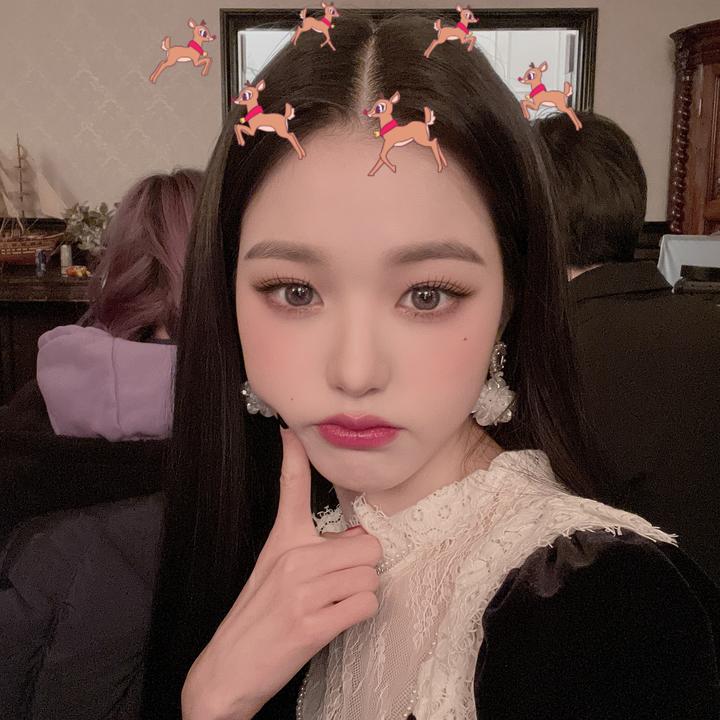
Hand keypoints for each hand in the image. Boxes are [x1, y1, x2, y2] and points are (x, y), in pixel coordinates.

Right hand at [181, 427, 382, 719]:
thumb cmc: (256, 617)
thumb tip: (359, 535)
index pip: (291, 486)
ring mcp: (302, 592)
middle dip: (363, 566)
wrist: (227, 669)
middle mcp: (293, 558)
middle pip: (367, 545)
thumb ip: (316, 549)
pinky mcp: (311, 625)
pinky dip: (358, 615)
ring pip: (370, 576)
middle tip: (342, 582)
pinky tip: (336, 621)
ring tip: (333, 606)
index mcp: (283, 540)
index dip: (293, 455)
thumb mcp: (276, 571)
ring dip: (361, 593)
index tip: (290, 430)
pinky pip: (365, 605)